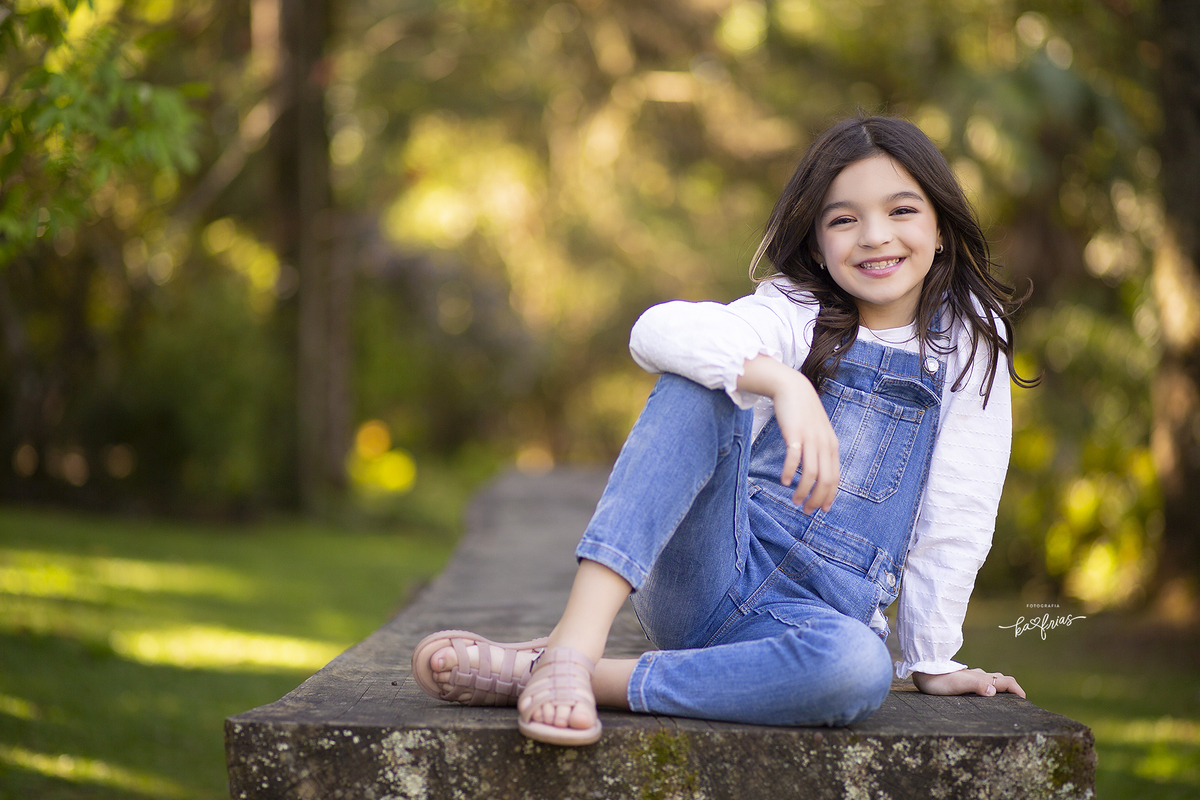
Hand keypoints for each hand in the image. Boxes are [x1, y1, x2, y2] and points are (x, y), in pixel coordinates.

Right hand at [737, 355, 838, 513]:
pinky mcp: (795, 434)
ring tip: (795, 501)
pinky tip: (785, 482)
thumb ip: (820, 450)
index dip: (829, 496)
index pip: (834, 478)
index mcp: (832, 446)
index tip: (821, 510)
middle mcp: (824, 444)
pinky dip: (791, 473)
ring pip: (811, 473)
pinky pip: (794, 458)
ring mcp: (810, 439)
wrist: (793, 388)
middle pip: (825, 480)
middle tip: (806, 510)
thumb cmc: (803, 413)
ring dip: (803, 491)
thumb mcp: (818, 432)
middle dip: (817, 499)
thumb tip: (818, 472)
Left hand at [912, 668, 1025, 698]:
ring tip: (1004, 698)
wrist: (922, 669)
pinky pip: (980, 681)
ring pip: (991, 679)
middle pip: (1001, 679)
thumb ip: (975, 686)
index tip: (1025, 700)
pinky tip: (982, 692)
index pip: (1006, 682)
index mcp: (981, 677)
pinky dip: (988, 686)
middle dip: (1012, 688)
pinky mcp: (961, 678)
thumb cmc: (938, 680)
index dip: (1017, 690)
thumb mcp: (958, 685)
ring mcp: (970, 676)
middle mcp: (978, 675)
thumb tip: (993, 691)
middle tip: (1018, 701)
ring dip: (1001, 686)